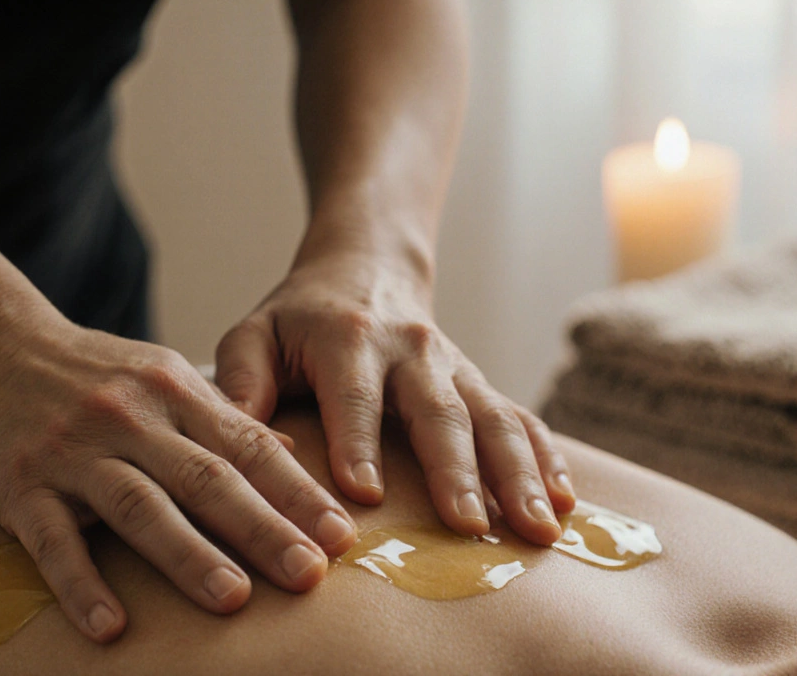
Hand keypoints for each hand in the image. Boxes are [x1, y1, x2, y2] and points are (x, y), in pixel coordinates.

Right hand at [0, 313, 356, 642]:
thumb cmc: (95, 372)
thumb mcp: (166, 376)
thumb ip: (224, 417)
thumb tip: (292, 453)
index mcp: (176, 392)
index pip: (249, 446)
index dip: (297, 492)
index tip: (341, 535)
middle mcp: (132, 418)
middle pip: (206, 478)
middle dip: (262, 528)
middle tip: (309, 574)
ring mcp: (75, 451)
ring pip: (139, 506)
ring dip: (188, 555)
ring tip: (233, 600)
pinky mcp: (20, 485)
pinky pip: (53, 540)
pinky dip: (82, 584)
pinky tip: (110, 626)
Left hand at [215, 250, 575, 545]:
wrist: (367, 269)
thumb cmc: (299, 319)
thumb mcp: (255, 333)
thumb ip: (240, 379)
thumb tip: (230, 438)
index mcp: (348, 339)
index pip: (354, 394)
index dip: (358, 442)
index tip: (365, 495)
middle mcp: (411, 351)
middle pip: (439, 412)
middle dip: (457, 470)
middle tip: (468, 526)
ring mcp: (454, 368)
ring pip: (494, 418)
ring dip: (520, 474)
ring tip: (537, 528)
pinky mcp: (480, 383)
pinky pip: (521, 419)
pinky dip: (548, 458)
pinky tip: (566, 502)